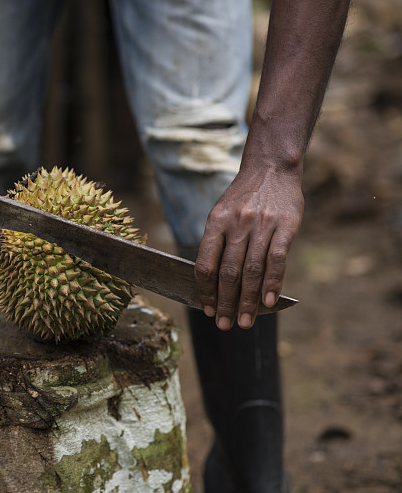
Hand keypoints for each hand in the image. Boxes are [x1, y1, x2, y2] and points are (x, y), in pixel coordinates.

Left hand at [194, 164, 303, 329]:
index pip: (205, 264)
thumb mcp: (221, 214)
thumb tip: (212, 285)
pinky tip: (269, 302)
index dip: (205, 291)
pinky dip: (272, 283)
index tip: (207, 310)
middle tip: (224, 325)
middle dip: (226, 303)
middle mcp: (236, 224)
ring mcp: (261, 224)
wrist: (270, 168)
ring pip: (252, 270)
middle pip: (228, 272)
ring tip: (246, 321)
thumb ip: (217, 244)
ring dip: (249, 300)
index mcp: (215, 222)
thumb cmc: (242, 198)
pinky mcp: (286, 225)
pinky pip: (277, 259)